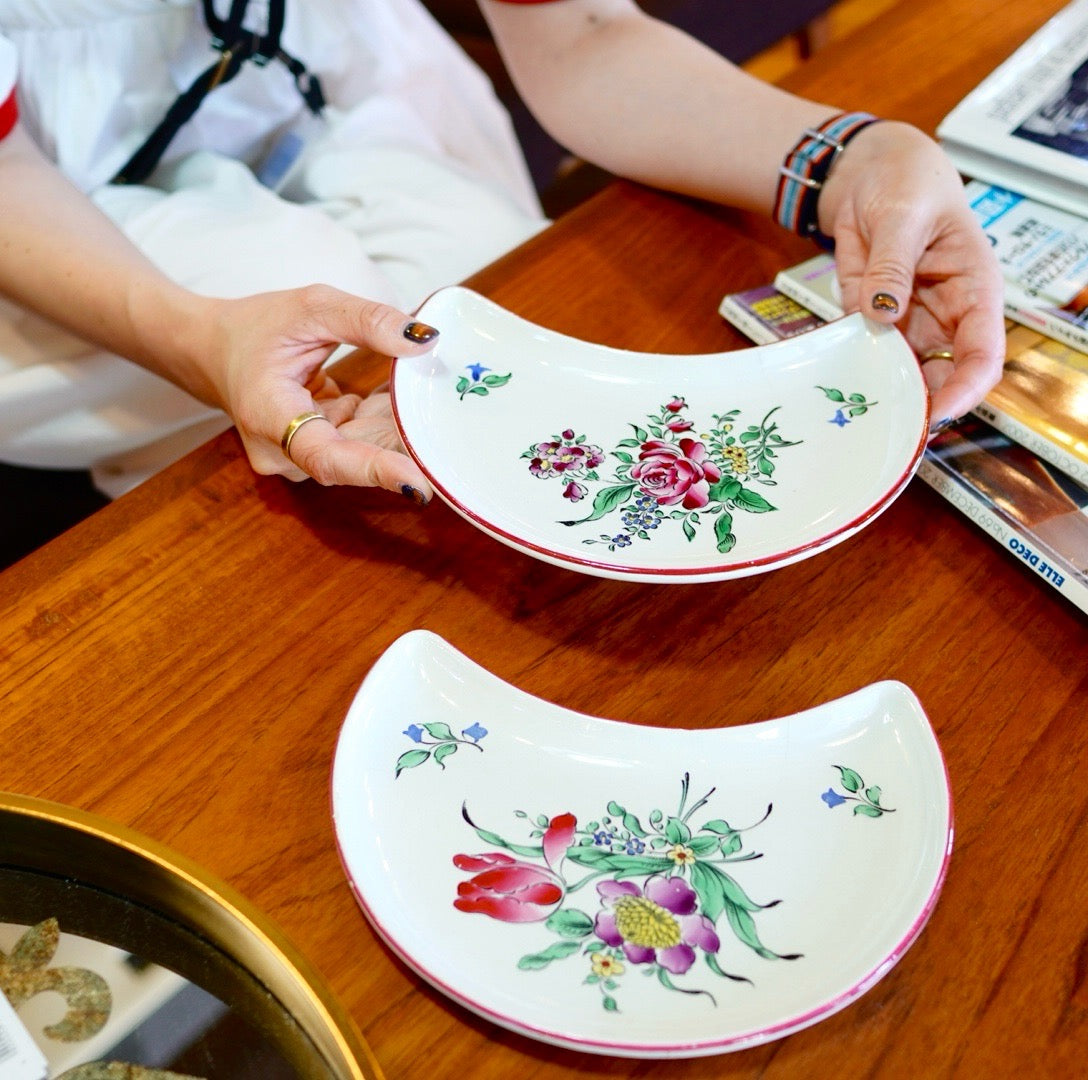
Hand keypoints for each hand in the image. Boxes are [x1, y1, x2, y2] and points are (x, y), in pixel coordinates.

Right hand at [193, 285, 436, 501]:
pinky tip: (400, 396)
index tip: (418, 483)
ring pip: (363, 450)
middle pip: (355, 456)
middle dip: (403, 438)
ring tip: (425, 396)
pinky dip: (382, 420)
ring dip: (395, 424)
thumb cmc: (253, 328)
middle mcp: (282, 453)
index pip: (325, 457)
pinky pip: (360, 443)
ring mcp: (297, 460)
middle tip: (451, 422)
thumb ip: (366, 321)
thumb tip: (423, 340)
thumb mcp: (310, 307)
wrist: (213, 351)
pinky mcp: (315, 456)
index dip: (373, 471)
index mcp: (269, 415)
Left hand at [817, 121, 1005, 423]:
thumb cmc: (907, 182)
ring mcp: (907, 323)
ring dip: (880, 396)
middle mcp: (944, 315)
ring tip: (854, 418)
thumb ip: (893, 264)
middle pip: (942, 378)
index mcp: (973, 289)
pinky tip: (831, 389)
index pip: (982, 354)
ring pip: (901, 375)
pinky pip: (864, 355)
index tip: (937, 413)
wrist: (869, 173)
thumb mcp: (903, 214)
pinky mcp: (871, 321)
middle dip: (918, 407)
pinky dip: (850, 372)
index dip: (965, 390)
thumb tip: (884, 311)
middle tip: (886, 431)